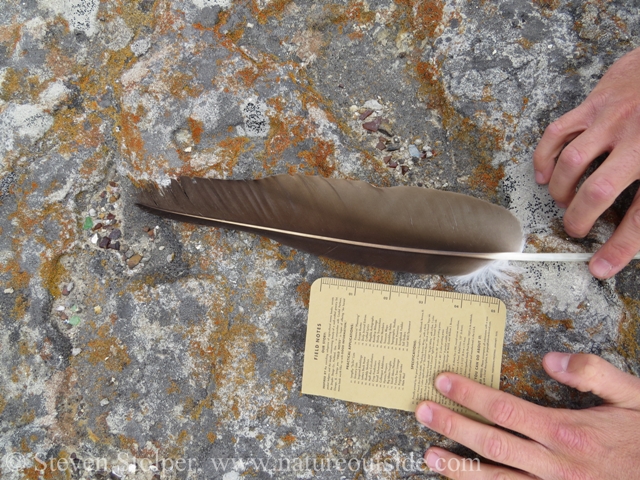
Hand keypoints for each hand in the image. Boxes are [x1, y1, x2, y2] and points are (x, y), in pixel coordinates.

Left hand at [415, 353, 639, 478]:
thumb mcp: (633, 395)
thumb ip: (592, 373)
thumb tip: (549, 359)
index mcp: (568, 432)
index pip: (506, 409)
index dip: (470, 395)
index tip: (444, 381)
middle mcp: (555, 464)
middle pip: (492, 443)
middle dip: (452, 425)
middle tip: (421, 411)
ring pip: (498, 479)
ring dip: (460, 467)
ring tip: (429, 455)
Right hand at [533, 46, 639, 278]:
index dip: (618, 247)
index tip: (600, 267)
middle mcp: (637, 141)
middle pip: (597, 193)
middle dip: (578, 220)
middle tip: (575, 229)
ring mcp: (612, 119)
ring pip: (571, 163)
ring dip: (560, 189)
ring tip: (562, 200)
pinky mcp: (595, 103)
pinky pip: (558, 132)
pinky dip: (545, 157)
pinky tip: (545, 173)